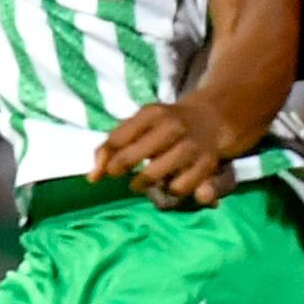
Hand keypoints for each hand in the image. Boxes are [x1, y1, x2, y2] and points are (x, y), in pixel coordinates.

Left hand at [96, 102, 235, 209]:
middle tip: (125, 177)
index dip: (106, 159)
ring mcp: (190, 145)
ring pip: (154, 174)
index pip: (117, 138)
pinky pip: (179, 187)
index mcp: (152, 113)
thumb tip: (93, 178)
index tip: (107, 172)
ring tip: (143, 183)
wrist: (211, 119)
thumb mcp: (140, 124)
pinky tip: (169, 184)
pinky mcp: (206, 164)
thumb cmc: (164, 126)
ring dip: (144, 182)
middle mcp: (172, 126)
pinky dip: (170, 190)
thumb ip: (113, 145)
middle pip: (132, 156)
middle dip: (122, 170)